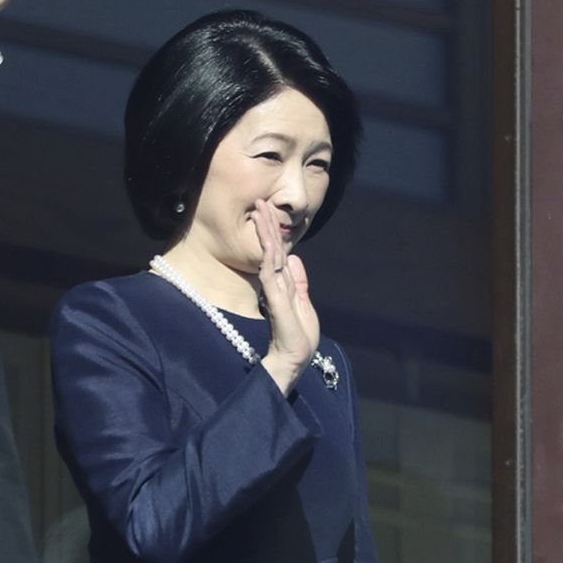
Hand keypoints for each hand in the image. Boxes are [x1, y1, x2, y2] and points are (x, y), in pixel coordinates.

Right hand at [254, 198, 317, 394]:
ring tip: (259, 213)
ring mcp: (275, 292)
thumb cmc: (298, 336)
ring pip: (269, 256)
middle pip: (270, 249)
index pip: (276, 252)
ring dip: (265, 234)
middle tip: (259, 202)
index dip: (272, 232)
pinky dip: (269, 257)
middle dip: (266, 225)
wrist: (293, 360)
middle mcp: (276, 284)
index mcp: (282, 284)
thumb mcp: (303, 303)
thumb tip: (294, 259)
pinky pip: (271, 274)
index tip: (266, 211)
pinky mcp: (276, 301)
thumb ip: (299, 282)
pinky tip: (267, 242)